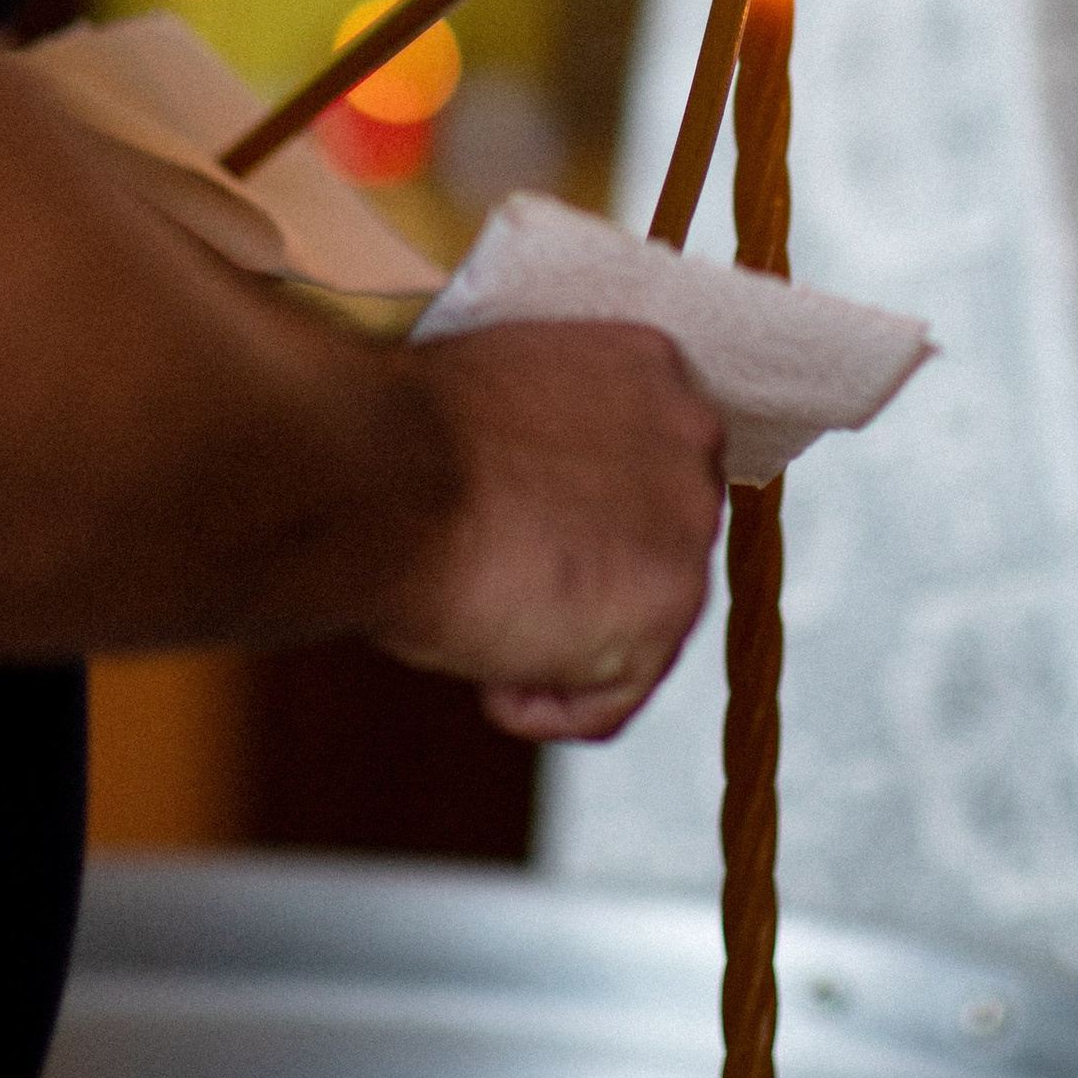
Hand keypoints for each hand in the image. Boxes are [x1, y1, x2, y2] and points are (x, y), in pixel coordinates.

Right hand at [363, 321, 725, 742]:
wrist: (385, 477)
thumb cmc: (402, 438)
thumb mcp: (501, 398)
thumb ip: (553, 440)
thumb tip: (544, 501)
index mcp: (650, 370)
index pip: (642, 468)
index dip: (574, 519)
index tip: (515, 536)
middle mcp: (692, 439)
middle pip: (651, 548)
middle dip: (576, 584)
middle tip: (495, 590)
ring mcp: (687, 529)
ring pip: (638, 628)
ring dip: (555, 647)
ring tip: (477, 628)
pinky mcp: (664, 614)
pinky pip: (611, 700)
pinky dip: (543, 707)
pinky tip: (489, 682)